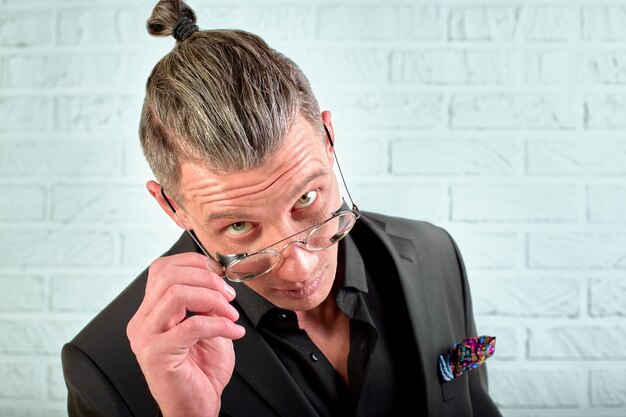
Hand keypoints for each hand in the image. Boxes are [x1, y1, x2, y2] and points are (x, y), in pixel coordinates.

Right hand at [127, 252, 244, 416]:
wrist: (195, 408)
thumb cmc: (201, 371)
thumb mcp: (207, 326)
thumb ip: (206, 301)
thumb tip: (217, 278)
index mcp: (150, 311)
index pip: (161, 268)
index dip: (194, 263)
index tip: (219, 273)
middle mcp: (142, 321)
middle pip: (169, 276)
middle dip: (207, 279)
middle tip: (229, 296)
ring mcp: (145, 337)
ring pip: (177, 294)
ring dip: (213, 300)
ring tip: (230, 315)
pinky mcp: (156, 354)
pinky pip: (192, 325)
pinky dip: (220, 324)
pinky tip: (233, 332)